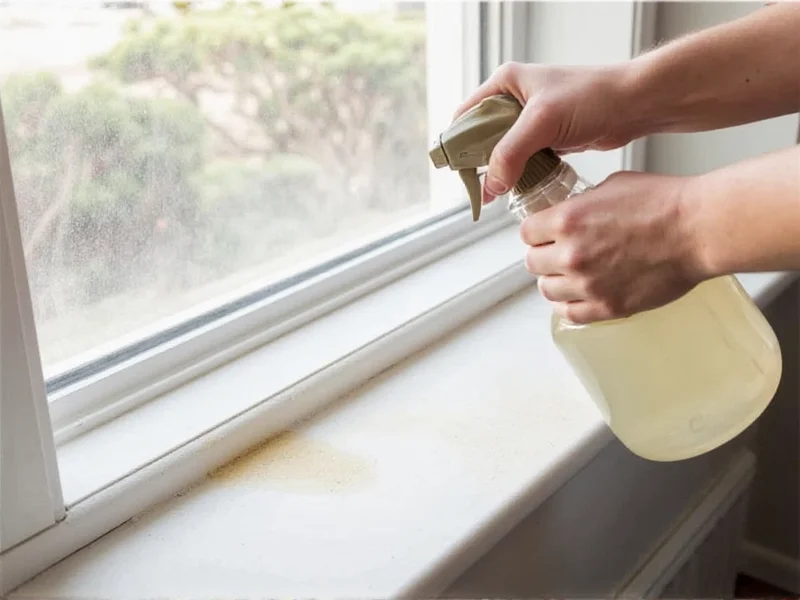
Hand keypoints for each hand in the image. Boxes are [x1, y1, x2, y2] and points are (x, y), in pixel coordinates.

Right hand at [453, 62, 639, 203]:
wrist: (635, 104)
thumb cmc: (593, 98)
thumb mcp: (543, 122)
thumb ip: (511, 153)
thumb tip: (491, 185)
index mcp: (505, 84)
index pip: (466, 116)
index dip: (457, 145)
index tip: (457, 173)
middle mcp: (514, 99)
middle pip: (481, 137)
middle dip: (479, 163)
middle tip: (479, 189)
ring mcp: (531, 119)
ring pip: (502, 151)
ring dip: (500, 172)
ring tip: (496, 195)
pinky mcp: (547, 136)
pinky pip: (523, 159)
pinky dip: (519, 174)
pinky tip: (519, 189)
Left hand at [521, 171, 707, 323]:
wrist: (698, 230)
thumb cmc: (664, 203)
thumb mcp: (611, 186)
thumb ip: (582, 204)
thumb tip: (569, 213)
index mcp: (567, 220)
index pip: (527, 233)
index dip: (537, 232)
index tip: (545, 233)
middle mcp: (571, 254)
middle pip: (533, 262)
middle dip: (544, 255)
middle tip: (559, 252)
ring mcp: (588, 284)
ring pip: (547, 290)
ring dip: (555, 281)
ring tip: (571, 275)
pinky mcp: (607, 307)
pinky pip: (570, 314)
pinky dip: (569, 305)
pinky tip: (578, 296)